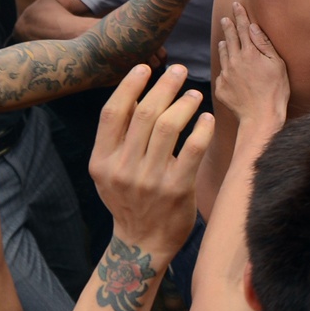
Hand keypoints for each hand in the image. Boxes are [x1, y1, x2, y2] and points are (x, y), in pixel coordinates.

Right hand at [89, 62, 215, 257]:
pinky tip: (207, 118)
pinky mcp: (176, 189)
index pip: (113, 112)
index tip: (145, 67)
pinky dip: (202, 128)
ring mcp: (150, 180)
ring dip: (184, 103)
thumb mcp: (109, 171)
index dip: (129, 85)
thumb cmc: (129, 199)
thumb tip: (134, 92)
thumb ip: (117, 137)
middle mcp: (123, 169)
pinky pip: (193, 149)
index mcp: (102, 161)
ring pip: (169, 126)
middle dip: (164, 85)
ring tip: (194, 93)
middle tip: (179, 71)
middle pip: (144, 114)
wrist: (142, 243)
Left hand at [213, 3, 289, 137]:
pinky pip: (222, 72)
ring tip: (224, 39)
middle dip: (229, 26)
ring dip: (224, 44)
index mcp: (250, 53)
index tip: (236, 5)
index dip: (240, 15)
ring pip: (223, 54)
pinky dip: (225, 66)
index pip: (244, 28)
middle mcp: (234, 61)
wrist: (260, 117)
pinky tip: (228, 66)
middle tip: (226, 18)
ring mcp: (226, 74)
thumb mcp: (277, 65)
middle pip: (230, 38)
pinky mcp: (220, 87)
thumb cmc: (275, 91)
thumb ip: (264, 44)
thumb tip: (253, 27)